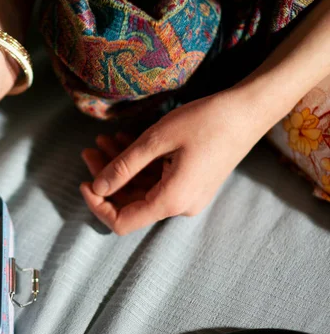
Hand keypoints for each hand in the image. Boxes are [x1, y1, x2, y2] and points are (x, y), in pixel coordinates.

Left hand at [80, 90, 269, 234]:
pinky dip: (139, 164)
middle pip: (130, 203)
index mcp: (171, 200)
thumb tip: (97, 187)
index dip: (98, 206)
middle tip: (90, 150)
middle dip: (107, 178)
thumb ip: (124, 167)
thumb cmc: (205, 121)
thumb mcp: (156, 140)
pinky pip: (157, 180)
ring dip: (121, 167)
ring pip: (142, 188)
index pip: (122, 222)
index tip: (84, 182)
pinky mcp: (190, 183)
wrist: (248, 111)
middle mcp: (179, 205)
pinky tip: (124, 141)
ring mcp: (187, 195)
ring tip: (104, 140)